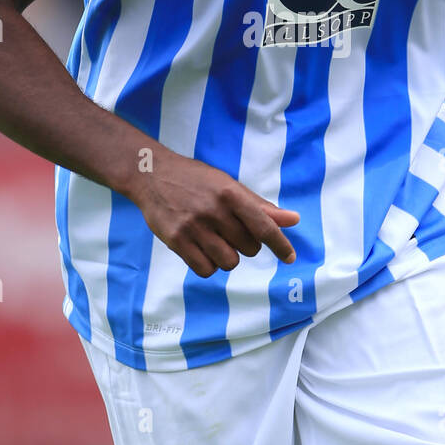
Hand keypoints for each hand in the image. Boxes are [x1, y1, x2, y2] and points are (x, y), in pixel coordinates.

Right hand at [134, 146, 299, 277]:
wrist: (151, 175)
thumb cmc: (196, 180)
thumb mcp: (229, 185)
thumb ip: (261, 206)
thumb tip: (293, 220)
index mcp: (231, 194)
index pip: (263, 226)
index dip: (280, 244)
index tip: (290, 257)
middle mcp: (214, 211)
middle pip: (249, 248)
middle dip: (245, 244)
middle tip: (230, 230)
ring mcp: (194, 227)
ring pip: (229, 262)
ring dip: (228, 257)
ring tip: (216, 240)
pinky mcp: (176, 241)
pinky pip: (206, 270)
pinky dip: (210, 265)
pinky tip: (203, 250)